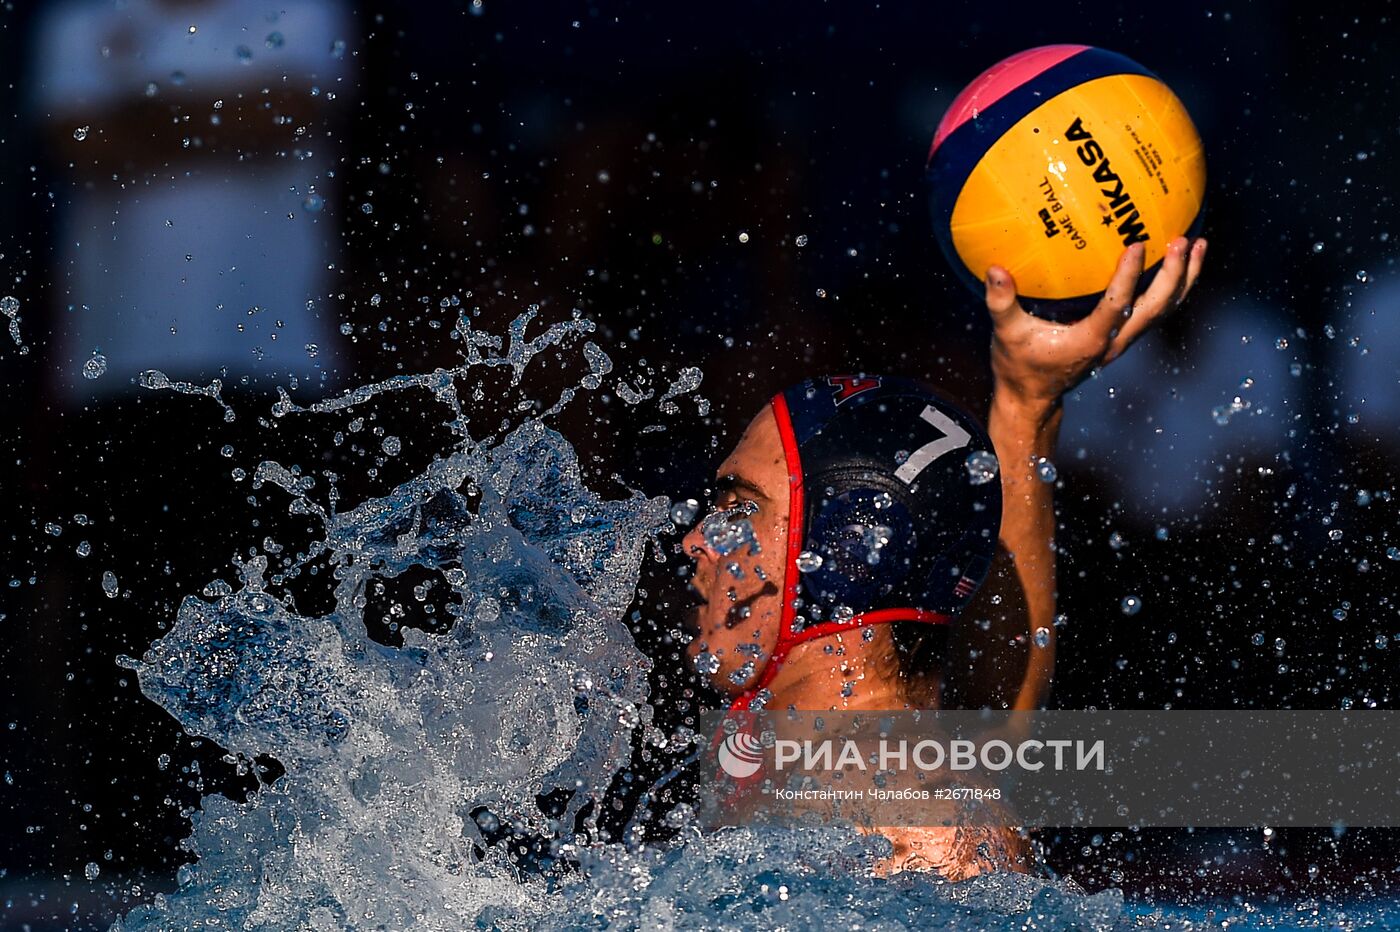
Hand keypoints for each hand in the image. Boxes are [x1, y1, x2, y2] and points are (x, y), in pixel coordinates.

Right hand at [985, 236, 1206, 415]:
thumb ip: (1001, 302)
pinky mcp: (1122, 337)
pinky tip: (1175, 263)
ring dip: (1185, 278)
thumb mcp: (1006, 335)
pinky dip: (1172, 286)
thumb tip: (995, 269)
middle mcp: (1115, 340)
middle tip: (1183, 240)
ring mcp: (1122, 340)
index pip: (1117, 304)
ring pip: (1165, 309)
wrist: (1032, 400)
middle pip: (1158, 307)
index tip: (1137, 243)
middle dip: (1175, 274)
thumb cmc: (1019, 366)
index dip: (1128, 275)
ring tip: (1199, 244)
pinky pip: (1155, 310)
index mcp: (1091, 339)